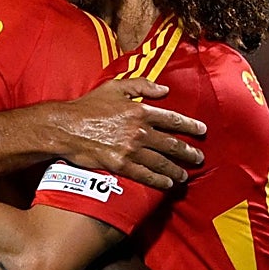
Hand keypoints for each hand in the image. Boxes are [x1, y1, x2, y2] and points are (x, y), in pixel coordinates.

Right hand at [54, 79, 204, 189]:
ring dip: (176, 170)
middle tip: (199, 158)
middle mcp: (140, 131)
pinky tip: (167, 184)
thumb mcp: (115, 87)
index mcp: (140, 111)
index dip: (190, 125)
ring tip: (185, 175)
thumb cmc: (88, 106)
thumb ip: (142, 85)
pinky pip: (145, 175)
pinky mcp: (121, 165)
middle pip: (172, 144)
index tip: (202, 130)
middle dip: (188, 152)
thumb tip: (165, 90)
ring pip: (162, 162)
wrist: (66, 127)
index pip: (173, 119)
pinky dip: (158, 181)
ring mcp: (131, 150)